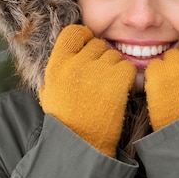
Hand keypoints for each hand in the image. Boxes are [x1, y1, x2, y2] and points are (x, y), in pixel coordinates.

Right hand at [39, 25, 135, 157]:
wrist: (82, 145)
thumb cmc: (66, 121)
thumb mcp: (50, 92)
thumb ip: (57, 70)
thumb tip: (67, 54)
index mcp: (57, 64)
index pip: (74, 32)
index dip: (84, 38)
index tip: (88, 49)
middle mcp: (76, 64)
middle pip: (98, 44)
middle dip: (102, 58)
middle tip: (100, 79)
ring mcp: (98, 71)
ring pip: (115, 55)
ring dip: (115, 69)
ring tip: (108, 90)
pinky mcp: (118, 80)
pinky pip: (128, 67)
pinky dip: (128, 78)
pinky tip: (120, 92)